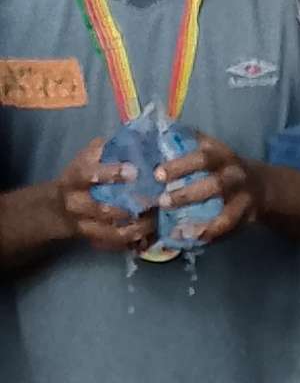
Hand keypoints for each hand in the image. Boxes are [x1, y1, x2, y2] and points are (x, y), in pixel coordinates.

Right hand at [52, 138, 146, 252]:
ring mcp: (85, 225)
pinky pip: (118, 245)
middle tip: (155, 201)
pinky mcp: (95, 240)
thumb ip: (105, 150)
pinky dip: (136, 242)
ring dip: (139, 228)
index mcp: (74, 178)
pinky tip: (151, 235)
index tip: (134, 171)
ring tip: (157, 219)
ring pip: (114, 232)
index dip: (111, 173)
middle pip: (103, 209)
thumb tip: (135, 137)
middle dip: (132, 206)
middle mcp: (76, 203)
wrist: (59, 208)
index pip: (89, 175)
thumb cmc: (81, 178)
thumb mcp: (86, 159)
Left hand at [154, 133, 256, 244]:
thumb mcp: (210, 148)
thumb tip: (151, 130)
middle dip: (188, 195)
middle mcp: (235, 177)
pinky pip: (228, 233)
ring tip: (179, 231)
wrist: (262, 186)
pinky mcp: (246, 220)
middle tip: (162, 202)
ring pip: (226, 216)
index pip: (203, 157)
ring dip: (203, 225)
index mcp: (223, 156)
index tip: (158, 175)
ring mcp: (244, 201)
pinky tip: (191, 240)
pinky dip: (210, 238)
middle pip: (216, 186)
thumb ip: (185, 141)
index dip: (181, 166)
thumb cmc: (222, 165)